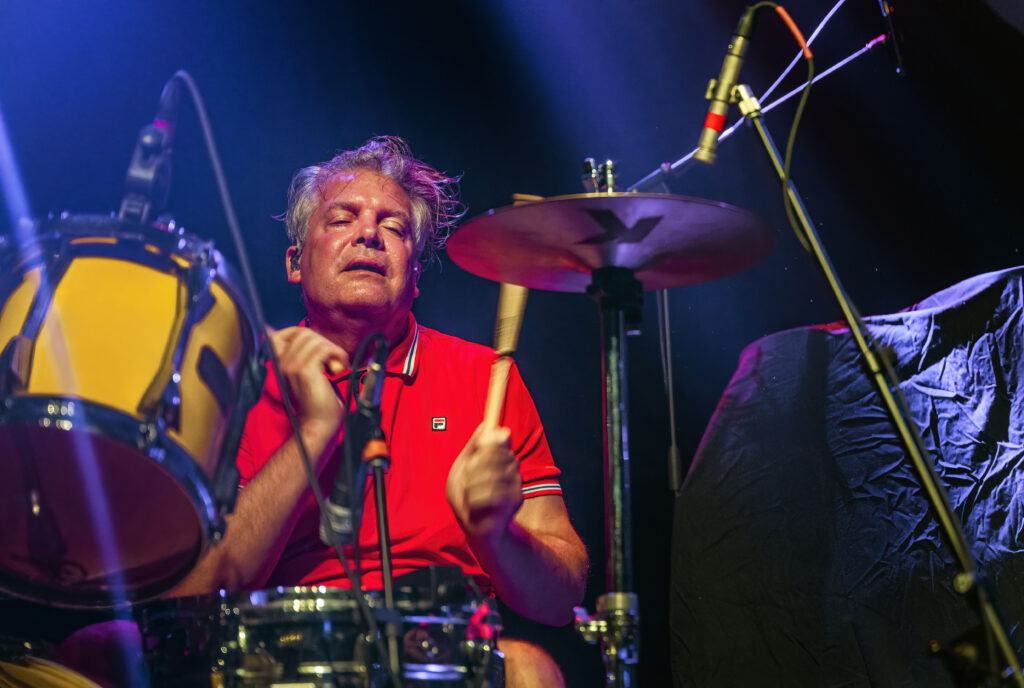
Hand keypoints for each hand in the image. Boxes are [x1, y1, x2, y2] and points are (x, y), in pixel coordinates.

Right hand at [269, 327, 348, 454]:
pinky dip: (337, 354)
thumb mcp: (309, 373)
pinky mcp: (305, 370)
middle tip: (332, 359)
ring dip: (332, 349)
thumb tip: (315, 340)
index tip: (320, 346)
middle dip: (323, 342)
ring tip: (336, 365)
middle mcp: (282, 363)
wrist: (319, 424)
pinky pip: (323, 348)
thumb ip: (306, 356)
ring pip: (315, 339)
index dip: (302, 333)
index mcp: (279, 364)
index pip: (282, 334)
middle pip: (303, 333)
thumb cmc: (318, 401)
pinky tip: (339, 367)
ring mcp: (291, 366)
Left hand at [446, 423, 522, 538]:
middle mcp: (512, 466)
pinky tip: (476, 507)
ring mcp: (516, 483)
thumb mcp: (462, 468)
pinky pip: (491, 495)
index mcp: (500, 456)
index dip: (487, 443)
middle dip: (473, 470)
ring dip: (472, 488)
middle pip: (492, 455)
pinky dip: (476, 502)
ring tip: (471, 497)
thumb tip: (486, 425)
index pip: (500, 438)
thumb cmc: (467, 497)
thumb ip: (473, 447)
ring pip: (490, 476)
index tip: (477, 451)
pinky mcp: (516, 500)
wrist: (476, 527)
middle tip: (468, 482)